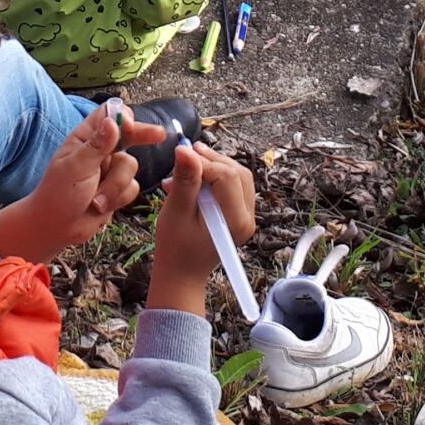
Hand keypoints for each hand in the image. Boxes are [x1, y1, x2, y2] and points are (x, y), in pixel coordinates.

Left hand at [0, 106, 165, 263]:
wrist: (58, 228)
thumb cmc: (58, 194)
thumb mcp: (75, 168)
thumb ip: (97, 145)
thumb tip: (113, 122)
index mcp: (84, 138)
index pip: (107, 116)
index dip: (121, 116)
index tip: (129, 124)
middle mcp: (100, 150)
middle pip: (128, 135)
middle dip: (143, 135)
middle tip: (160, 134)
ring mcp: (110, 170)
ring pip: (131, 166)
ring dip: (115, 185)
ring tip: (95, 200)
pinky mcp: (118, 189)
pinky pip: (132, 187)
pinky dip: (119, 198)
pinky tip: (101, 207)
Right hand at [146, 142, 254, 317]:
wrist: (181, 274)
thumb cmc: (176, 249)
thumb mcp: (176, 212)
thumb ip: (185, 181)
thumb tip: (185, 150)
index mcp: (235, 220)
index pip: (226, 176)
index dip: (203, 162)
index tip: (180, 156)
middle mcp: (247, 218)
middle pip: (237, 173)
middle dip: (211, 159)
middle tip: (185, 152)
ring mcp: (245, 217)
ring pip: (237, 177)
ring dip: (213, 166)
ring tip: (188, 163)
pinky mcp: (237, 215)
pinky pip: (232, 187)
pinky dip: (215, 178)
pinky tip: (194, 178)